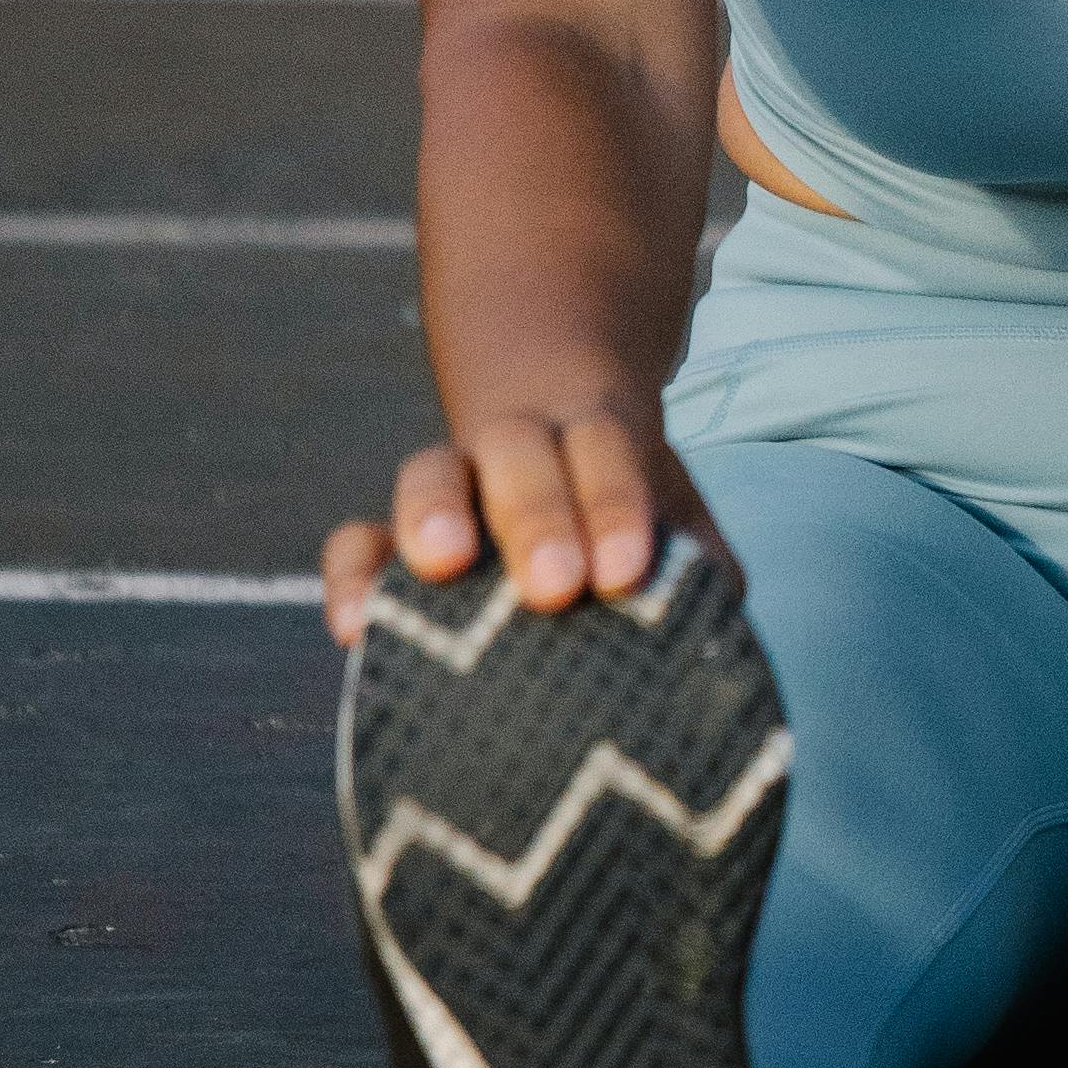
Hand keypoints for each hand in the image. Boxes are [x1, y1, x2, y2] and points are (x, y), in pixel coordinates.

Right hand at [321, 411, 727, 649]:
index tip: (624, 573)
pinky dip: (352, 573)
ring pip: (431, 472)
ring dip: (432, 514)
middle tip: (554, 587)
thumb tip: (716, 613)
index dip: (615, 504)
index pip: (606, 452)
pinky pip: (358, 541)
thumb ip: (699, 561)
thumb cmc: (629, 514)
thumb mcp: (676, 520)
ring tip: (442, 566)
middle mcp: (518, 448)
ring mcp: (451, 484)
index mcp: (596, 438)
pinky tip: (355, 629)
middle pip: (522, 458)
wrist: (560, 441)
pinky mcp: (394, 539)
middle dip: (536, 517)